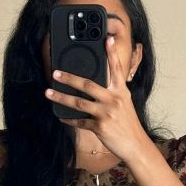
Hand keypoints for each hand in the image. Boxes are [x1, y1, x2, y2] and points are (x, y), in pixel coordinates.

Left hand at [44, 34, 146, 166]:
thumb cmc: (128, 124)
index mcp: (121, 92)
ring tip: (49, 92)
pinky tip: (61, 117)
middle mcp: (113, 100)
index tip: (106, 39)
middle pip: (88, 85)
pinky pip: (80, 121)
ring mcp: (106, 114)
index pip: (116, 69)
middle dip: (69, 78)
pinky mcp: (100, 128)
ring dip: (61, 97)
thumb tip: (94, 85)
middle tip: (55, 72)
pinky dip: (69, 119)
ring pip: (79, 102)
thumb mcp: (125, 104)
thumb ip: (113, 92)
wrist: (136, 146)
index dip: (112, 53)